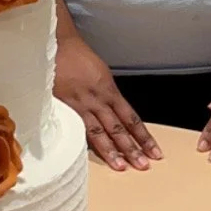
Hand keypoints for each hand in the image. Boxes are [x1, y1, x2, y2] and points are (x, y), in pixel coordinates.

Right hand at [55, 33, 161, 173]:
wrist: (56, 44)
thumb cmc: (77, 57)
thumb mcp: (99, 73)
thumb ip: (107, 94)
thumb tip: (114, 112)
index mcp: (109, 90)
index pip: (131, 118)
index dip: (143, 136)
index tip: (154, 151)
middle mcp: (98, 99)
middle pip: (119, 128)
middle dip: (132, 148)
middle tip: (144, 165)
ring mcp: (81, 104)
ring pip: (99, 132)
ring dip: (112, 151)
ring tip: (122, 167)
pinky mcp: (64, 107)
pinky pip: (77, 128)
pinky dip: (85, 143)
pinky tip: (89, 157)